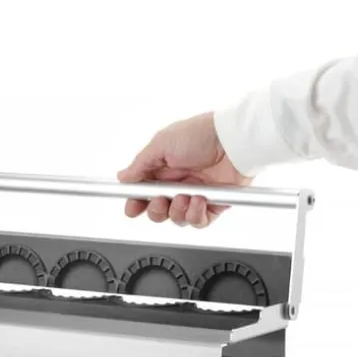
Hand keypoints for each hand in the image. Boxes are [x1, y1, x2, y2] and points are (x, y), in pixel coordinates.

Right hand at [118, 112, 251, 227]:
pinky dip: (195, 215)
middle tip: (160, 200)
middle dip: (155, 210)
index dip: (136, 203)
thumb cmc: (201, 134)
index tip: (132, 209)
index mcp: (162, 169)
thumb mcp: (161, 144)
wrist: (233, 139)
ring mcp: (194, 195)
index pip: (143, 193)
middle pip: (157, 210)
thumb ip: (140, 165)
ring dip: (176, 211)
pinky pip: (198, 222)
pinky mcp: (213, 205)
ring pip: (176, 219)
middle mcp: (177, 184)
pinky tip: (199, 200)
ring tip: (184, 196)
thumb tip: (123, 177)